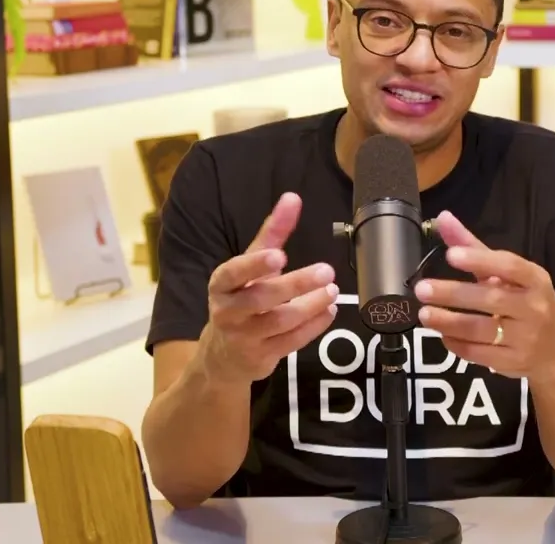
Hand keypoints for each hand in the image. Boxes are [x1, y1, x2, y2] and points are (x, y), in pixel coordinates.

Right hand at [198, 192, 338, 384]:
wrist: (223, 354)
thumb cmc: (240, 299)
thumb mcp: (250, 266)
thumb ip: (272, 233)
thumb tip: (292, 198)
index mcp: (222, 284)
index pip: (233, 273)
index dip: (254, 265)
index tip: (280, 255)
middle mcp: (228, 311)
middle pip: (261, 298)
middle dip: (295, 284)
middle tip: (325, 271)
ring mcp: (243, 337)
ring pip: (279, 321)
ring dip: (310, 306)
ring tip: (332, 290)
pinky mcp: (261, 357)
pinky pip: (291, 342)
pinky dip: (313, 326)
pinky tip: (330, 310)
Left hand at [415, 211, 554, 382]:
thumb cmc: (526, 303)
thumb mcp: (508, 275)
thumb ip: (474, 248)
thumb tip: (442, 218)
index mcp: (535, 280)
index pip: (510, 266)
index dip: (481, 260)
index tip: (451, 255)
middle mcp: (534, 308)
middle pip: (491, 298)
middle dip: (454, 294)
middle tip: (422, 289)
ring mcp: (525, 338)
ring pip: (481, 329)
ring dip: (449, 322)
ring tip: (424, 313)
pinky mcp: (513, 362)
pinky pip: (479, 353)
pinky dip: (456, 344)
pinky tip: (441, 334)